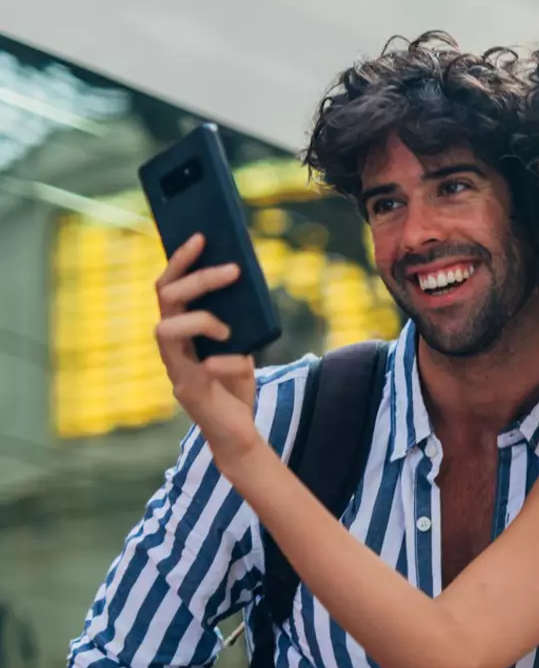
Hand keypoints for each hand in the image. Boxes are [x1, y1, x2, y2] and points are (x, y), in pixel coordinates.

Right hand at [154, 235, 259, 466]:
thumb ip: (238, 319)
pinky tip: (242, 364)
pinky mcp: (188, 391)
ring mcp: (175, 368)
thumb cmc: (234, 385)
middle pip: (166, 299)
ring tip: (228, 329)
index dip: (181, 260)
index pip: (170, 285)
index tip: (201, 236)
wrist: (237, 431)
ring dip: (200, 320)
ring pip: (164, 329)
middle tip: (232, 270)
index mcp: (180, 328)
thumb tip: (246, 285)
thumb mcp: (241, 343)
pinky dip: (226, 362)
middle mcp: (170, 345)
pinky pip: (198, 369)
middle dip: (197, 280)